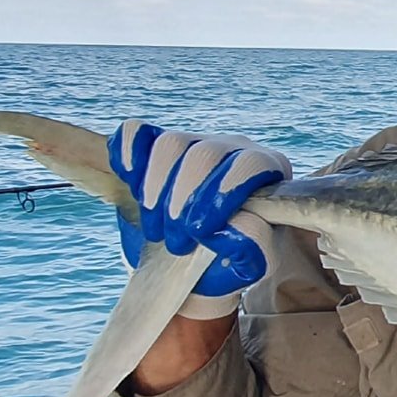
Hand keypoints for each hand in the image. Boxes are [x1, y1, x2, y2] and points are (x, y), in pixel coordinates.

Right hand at [109, 120, 291, 318]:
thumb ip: (255, 246)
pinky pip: (136, 133)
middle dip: (182, 201)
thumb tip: (237, 227)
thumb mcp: (253, 262)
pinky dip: (128, 153)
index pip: (249, 164)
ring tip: (157, 231)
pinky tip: (130, 180)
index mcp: (268, 169)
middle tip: (176, 243)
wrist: (199, 264)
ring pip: (170, 144)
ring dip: (155, 191)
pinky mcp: (156, 144)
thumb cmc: (232, 259)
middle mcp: (233, 148)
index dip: (220, 195)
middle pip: (204, 154)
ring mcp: (194, 141)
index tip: (198, 232)